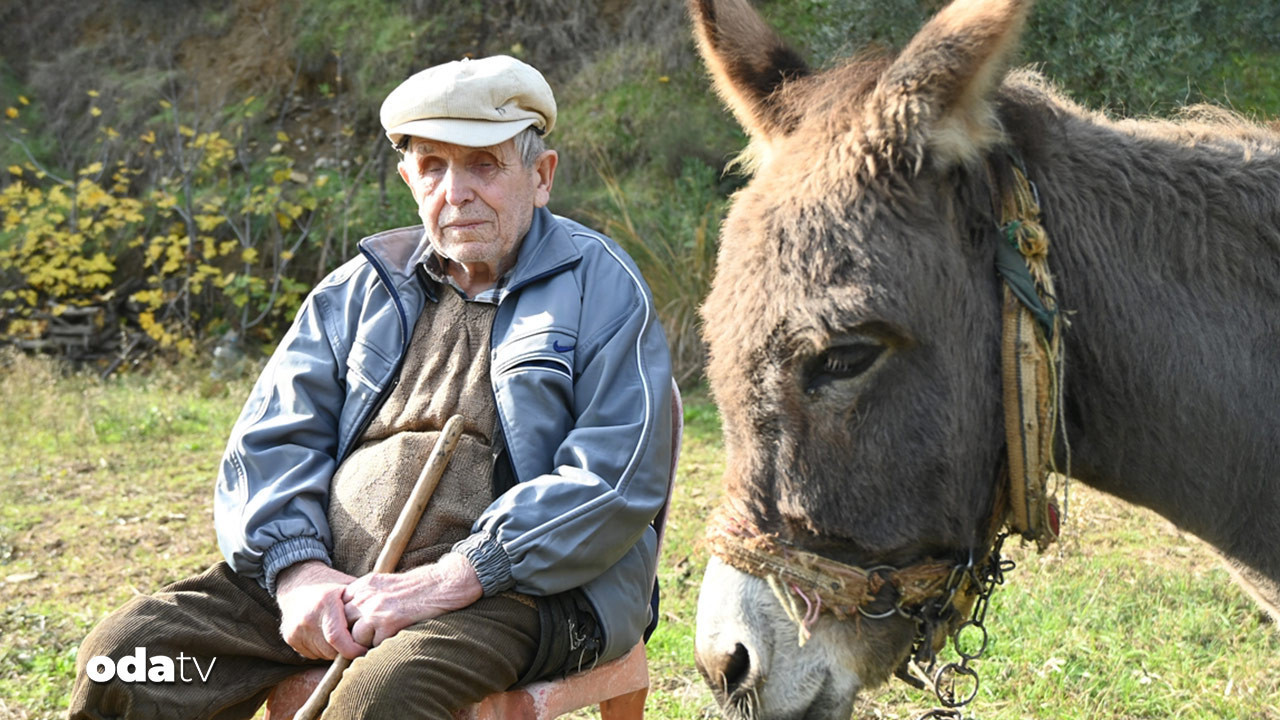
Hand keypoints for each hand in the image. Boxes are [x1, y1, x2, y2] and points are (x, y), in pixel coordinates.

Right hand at [276, 560, 366, 660]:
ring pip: (322, 654)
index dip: (354, 649)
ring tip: (341, 635)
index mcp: (325, 603)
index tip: (365, 650)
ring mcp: (296, 629)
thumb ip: (364, 603)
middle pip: (331, 650)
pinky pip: (312, 653)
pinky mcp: (290, 637)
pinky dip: (322, 649)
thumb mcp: (349, 587)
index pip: (338, 638)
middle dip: (346, 651)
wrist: (297, 581)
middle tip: (356, 644)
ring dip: (334, 651)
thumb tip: (384, 621)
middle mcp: (307, 617)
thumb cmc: (331, 585)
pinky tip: (325, 634)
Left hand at [342, 553, 482, 646]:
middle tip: (362, 641)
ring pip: (355, 638)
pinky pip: (374, 645)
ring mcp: (376, 610)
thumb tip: (351, 617)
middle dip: (350, 635)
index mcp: (364, 585)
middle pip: (342, 623)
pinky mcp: (389, 623)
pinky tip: (395, 638)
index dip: (345, 621)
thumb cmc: (418, 586)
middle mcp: (366, 596)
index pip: (339, 608)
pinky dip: (383, 646)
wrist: (443, 584)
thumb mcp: (386, 583)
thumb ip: (367, 596)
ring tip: (381, 640)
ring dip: (366, 643)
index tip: (353, 628)